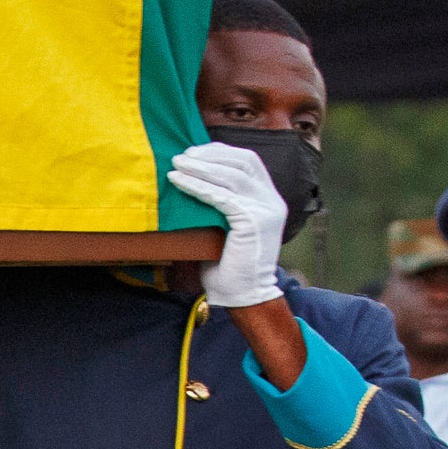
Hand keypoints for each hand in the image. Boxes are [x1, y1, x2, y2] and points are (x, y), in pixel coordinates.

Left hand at [165, 142, 289, 308]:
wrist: (243, 296)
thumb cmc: (228, 266)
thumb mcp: (225, 226)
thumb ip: (218, 203)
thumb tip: (190, 178)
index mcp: (269, 198)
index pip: (248, 161)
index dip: (221, 152)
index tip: (195, 151)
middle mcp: (272, 200)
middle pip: (242, 162)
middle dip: (209, 155)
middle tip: (181, 156)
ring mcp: (266, 209)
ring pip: (231, 176)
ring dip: (200, 167)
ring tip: (176, 164)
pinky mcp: (254, 220)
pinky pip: (222, 196)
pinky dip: (198, 186)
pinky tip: (179, 182)